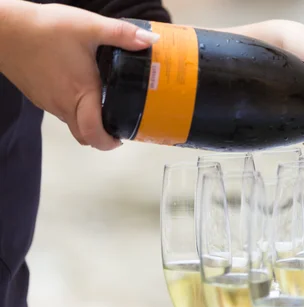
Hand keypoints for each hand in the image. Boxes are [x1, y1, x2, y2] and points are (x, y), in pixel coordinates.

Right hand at [0, 1, 158, 149]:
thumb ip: (122, 34)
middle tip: (117, 126)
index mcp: (80, 93)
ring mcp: (48, 102)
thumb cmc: (43, 29)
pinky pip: (60, 111)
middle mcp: (63, 104)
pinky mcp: (38, 96)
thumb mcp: (88, 26)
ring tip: (104, 103)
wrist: (2, 28)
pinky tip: (80, 88)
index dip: (109, 143)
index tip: (121, 139)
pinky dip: (74, 109)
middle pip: (83, 135)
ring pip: (72, 124)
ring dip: (89, 121)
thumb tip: (150, 40)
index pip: (93, 133)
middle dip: (102, 137)